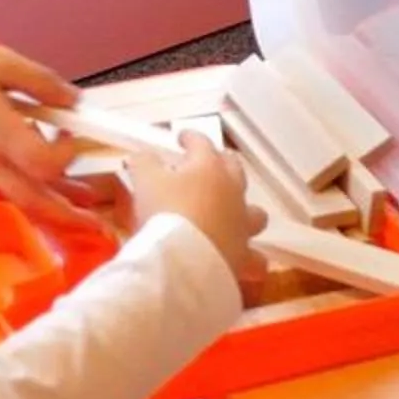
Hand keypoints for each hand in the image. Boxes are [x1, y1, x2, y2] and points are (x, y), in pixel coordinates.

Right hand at [0, 47, 94, 226]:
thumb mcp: (4, 63)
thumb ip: (42, 82)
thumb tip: (75, 101)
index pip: (39, 162)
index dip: (65, 155)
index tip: (74, 133)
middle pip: (30, 199)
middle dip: (65, 214)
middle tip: (97, 224)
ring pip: (21, 197)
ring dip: (55, 206)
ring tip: (86, 208)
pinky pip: (12, 185)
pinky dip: (38, 190)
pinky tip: (59, 185)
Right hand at [123, 137, 266, 287]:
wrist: (182, 260)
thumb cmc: (164, 212)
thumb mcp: (145, 180)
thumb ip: (144, 163)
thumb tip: (142, 157)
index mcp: (209, 168)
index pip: (202, 143)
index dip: (191, 138)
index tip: (183, 137)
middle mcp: (233, 192)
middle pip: (235, 170)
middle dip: (223, 163)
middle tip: (211, 164)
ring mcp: (243, 224)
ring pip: (255, 213)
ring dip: (245, 211)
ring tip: (233, 214)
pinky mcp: (244, 256)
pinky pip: (255, 257)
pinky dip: (250, 257)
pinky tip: (243, 258)